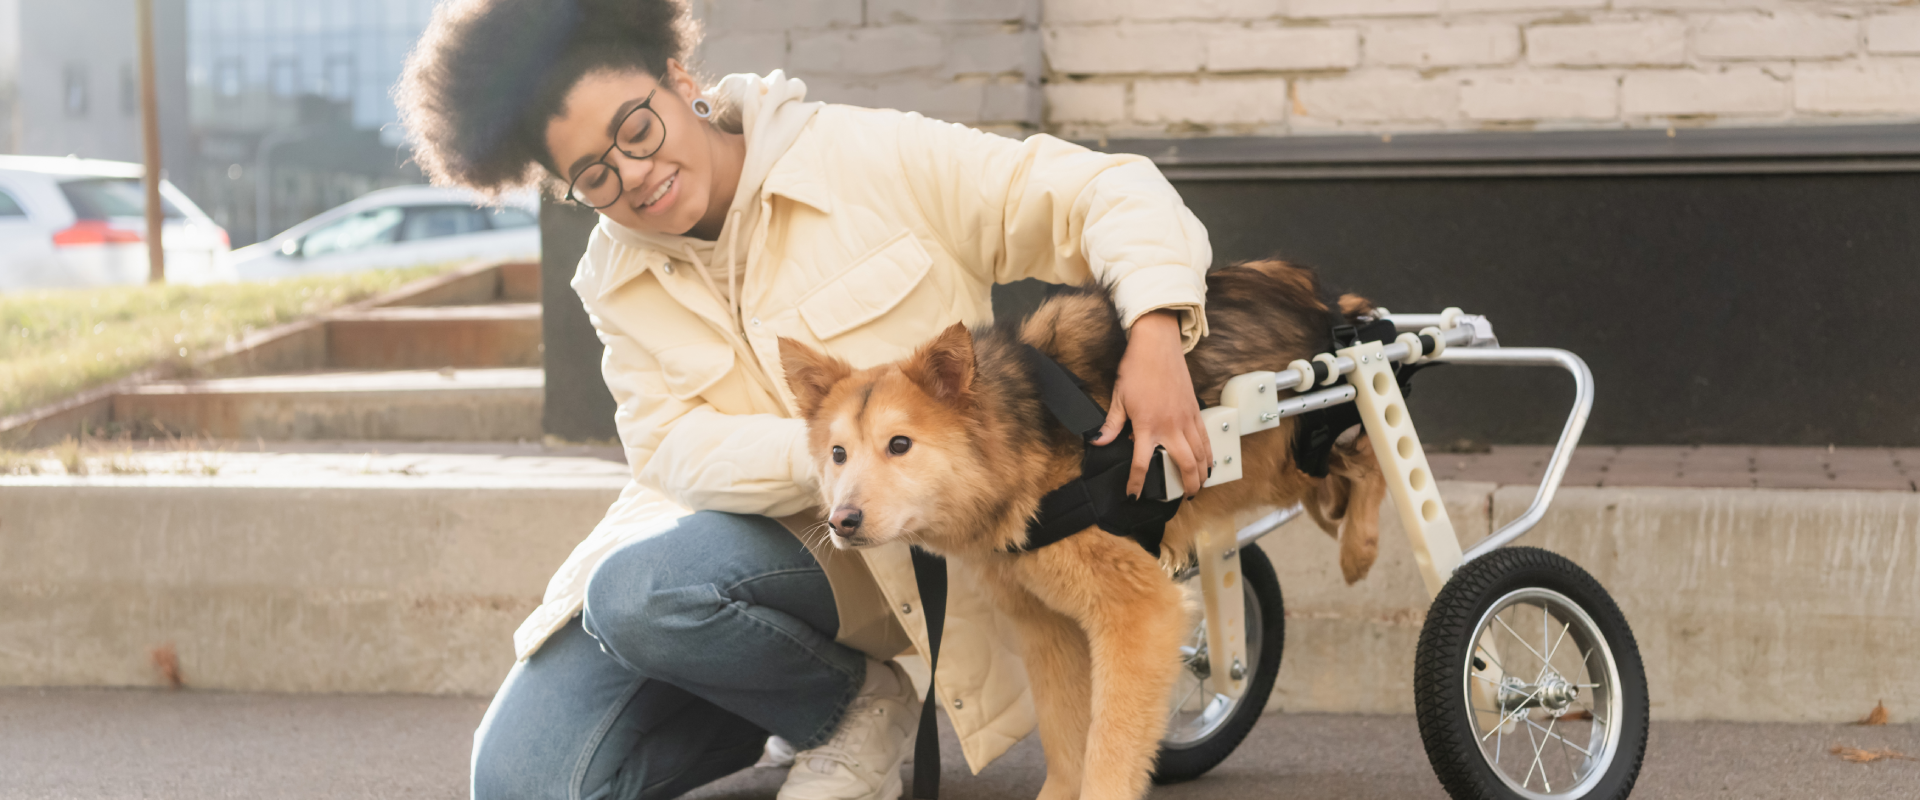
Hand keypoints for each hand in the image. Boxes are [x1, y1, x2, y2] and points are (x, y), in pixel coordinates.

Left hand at [1092, 310, 1211, 498]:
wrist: (1157, 345)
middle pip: (1185, 465)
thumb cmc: (1136, 369)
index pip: (1142, 464)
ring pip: (1201, 453)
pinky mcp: (1195, 410)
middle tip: (1185, 496)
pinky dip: (1209, 452)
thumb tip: (1098, 442)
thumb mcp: (1118, 398)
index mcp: (1147, 426)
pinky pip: (1206, 437)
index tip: (1134, 495)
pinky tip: (1208, 461)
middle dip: (1188, 485)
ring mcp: (1186, 419)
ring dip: (1202, 472)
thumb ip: (1111, 424)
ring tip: (1199, 484)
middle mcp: (1171, 427)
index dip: (1137, 484)